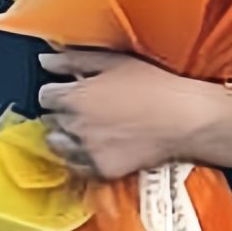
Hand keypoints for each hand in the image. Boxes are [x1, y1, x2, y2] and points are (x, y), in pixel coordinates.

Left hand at [34, 47, 231, 180]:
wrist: (186, 119)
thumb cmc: (155, 86)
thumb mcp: (114, 61)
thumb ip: (74, 60)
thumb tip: (45, 61)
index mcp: (75, 97)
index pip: (45, 96)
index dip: (59, 92)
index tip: (72, 92)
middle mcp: (76, 126)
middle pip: (51, 121)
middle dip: (64, 114)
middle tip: (89, 109)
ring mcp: (88, 151)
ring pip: (59, 146)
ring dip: (69, 137)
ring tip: (94, 129)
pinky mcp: (102, 170)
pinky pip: (80, 165)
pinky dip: (86, 157)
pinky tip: (107, 144)